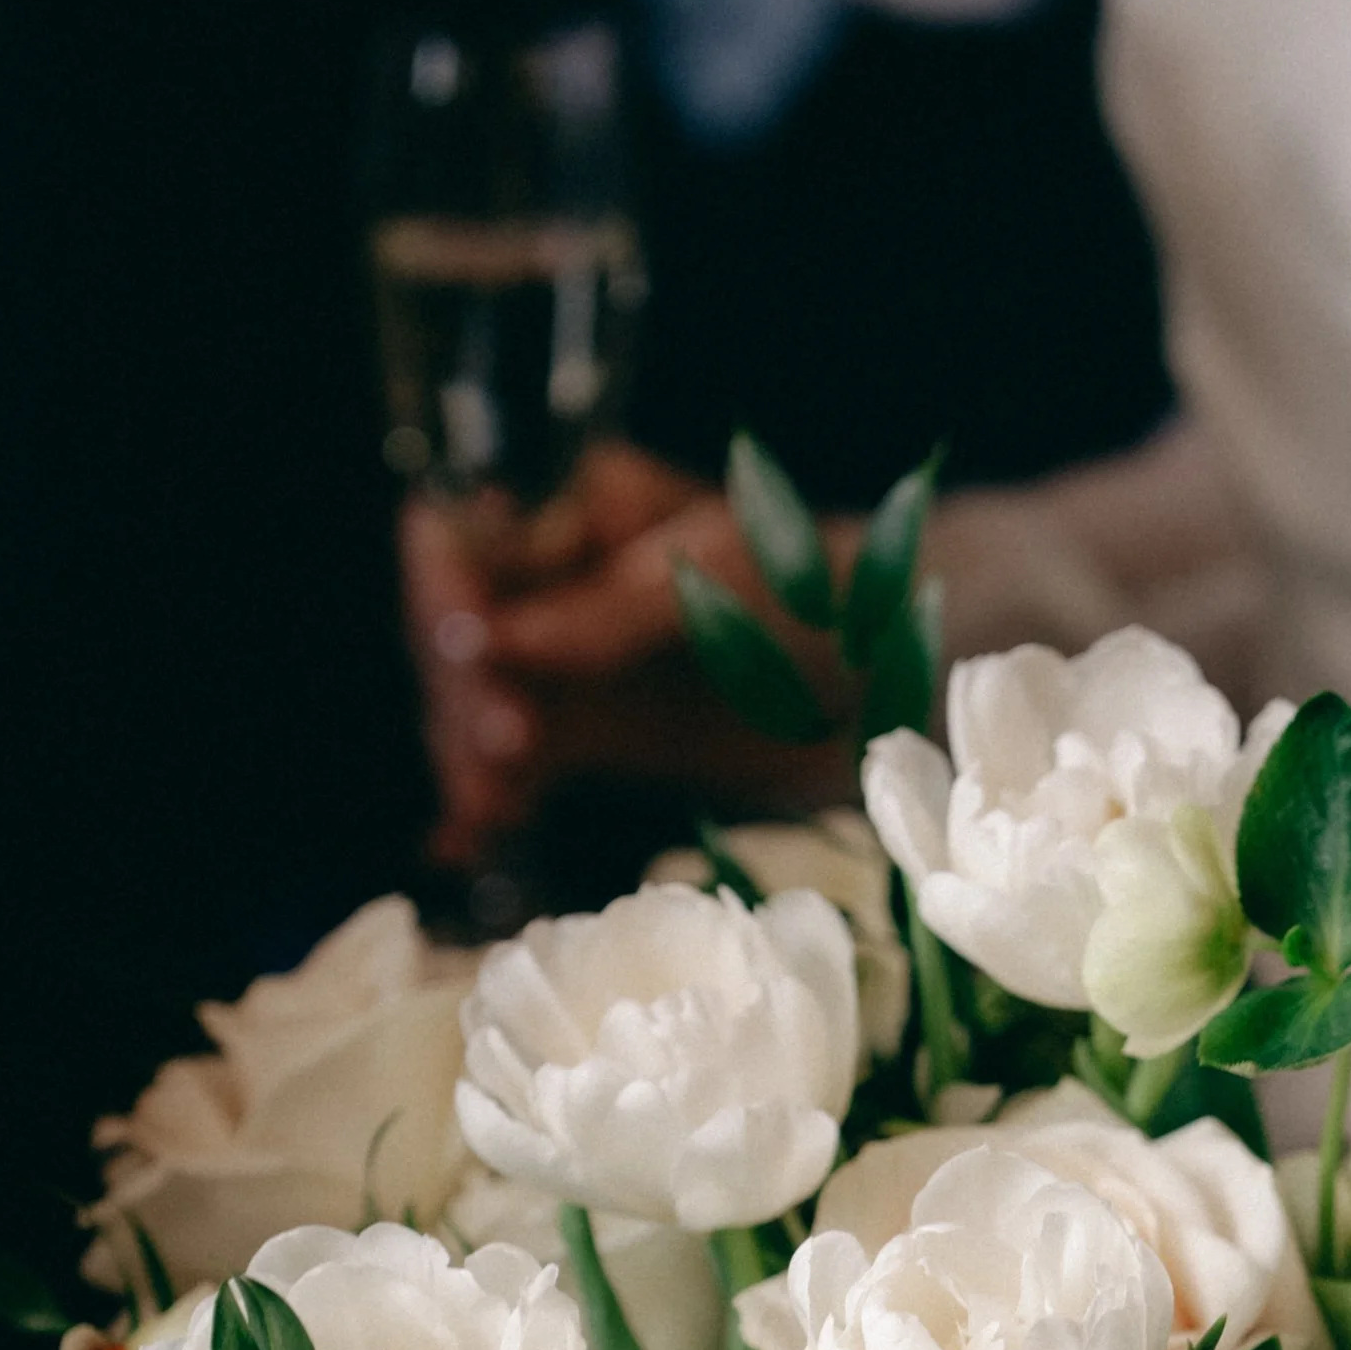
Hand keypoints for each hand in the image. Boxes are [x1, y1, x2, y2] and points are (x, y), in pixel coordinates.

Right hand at [398, 444, 856, 858]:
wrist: (902, 671)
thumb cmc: (827, 588)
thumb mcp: (719, 587)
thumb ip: (606, 614)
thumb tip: (497, 639)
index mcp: (581, 509)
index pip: (468, 537)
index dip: (447, 591)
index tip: (468, 649)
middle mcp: (557, 583)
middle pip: (460, 633)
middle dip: (464, 688)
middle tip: (502, 747)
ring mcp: (572, 665)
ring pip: (479, 706)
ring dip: (472, 755)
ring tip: (494, 805)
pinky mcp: (594, 735)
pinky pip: (522, 763)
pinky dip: (492, 798)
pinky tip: (466, 840)